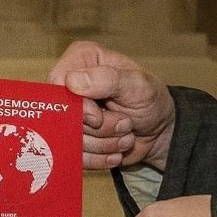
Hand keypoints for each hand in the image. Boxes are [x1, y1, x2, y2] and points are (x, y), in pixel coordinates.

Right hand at [48, 40, 174, 169]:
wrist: (159, 130)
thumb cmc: (150, 99)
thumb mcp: (138, 85)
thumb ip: (108, 79)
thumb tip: (72, 82)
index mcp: (82, 58)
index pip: (57, 84)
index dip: (77, 107)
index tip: (99, 117)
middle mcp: (70, 83)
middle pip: (63, 116)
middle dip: (99, 129)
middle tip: (125, 123)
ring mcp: (70, 112)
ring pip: (71, 139)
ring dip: (104, 144)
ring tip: (126, 133)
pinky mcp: (73, 137)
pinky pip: (75, 156)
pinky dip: (100, 158)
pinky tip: (117, 149)